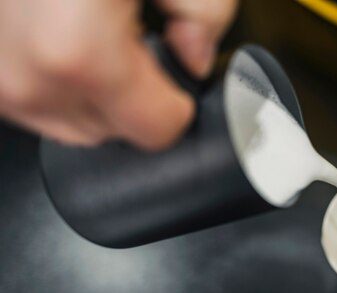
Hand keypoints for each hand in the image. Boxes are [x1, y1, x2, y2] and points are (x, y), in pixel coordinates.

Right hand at [0, 0, 236, 149]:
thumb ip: (205, 12)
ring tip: (90, 23)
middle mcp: (25, 77)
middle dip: (134, 95)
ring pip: (71, 121)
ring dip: (94, 89)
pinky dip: (58, 74)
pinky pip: (36, 97)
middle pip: (113, 132)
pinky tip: (61, 26)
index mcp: (79, 52)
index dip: (178, 101)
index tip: (176, 74)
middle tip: (128, 33)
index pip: (158, 130)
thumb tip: (195, 57)